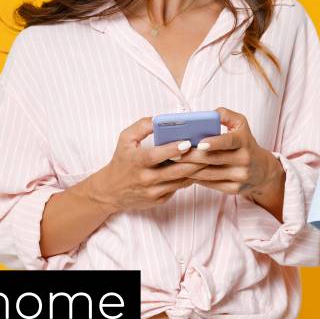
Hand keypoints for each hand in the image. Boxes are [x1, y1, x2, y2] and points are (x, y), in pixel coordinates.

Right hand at [88, 117, 204, 210]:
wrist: (110, 191)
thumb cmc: (121, 161)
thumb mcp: (125, 139)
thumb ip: (142, 126)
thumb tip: (160, 118)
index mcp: (137, 162)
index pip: (157, 156)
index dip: (173, 149)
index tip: (187, 142)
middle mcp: (146, 179)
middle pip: (175, 171)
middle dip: (194, 161)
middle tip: (208, 150)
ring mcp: (153, 192)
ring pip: (180, 181)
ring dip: (196, 170)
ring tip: (208, 158)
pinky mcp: (159, 200)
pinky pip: (178, 188)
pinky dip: (189, 179)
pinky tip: (198, 169)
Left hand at [178, 107, 282, 199]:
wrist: (262, 170)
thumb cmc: (245, 142)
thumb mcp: (241, 124)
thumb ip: (225, 115)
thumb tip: (209, 113)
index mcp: (244, 141)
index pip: (229, 141)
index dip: (214, 143)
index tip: (199, 143)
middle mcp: (244, 159)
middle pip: (213, 159)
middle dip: (191, 157)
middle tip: (174, 154)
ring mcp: (240, 176)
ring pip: (209, 174)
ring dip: (190, 169)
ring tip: (175, 163)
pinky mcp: (234, 189)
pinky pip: (211, 185)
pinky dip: (197, 179)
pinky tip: (186, 173)